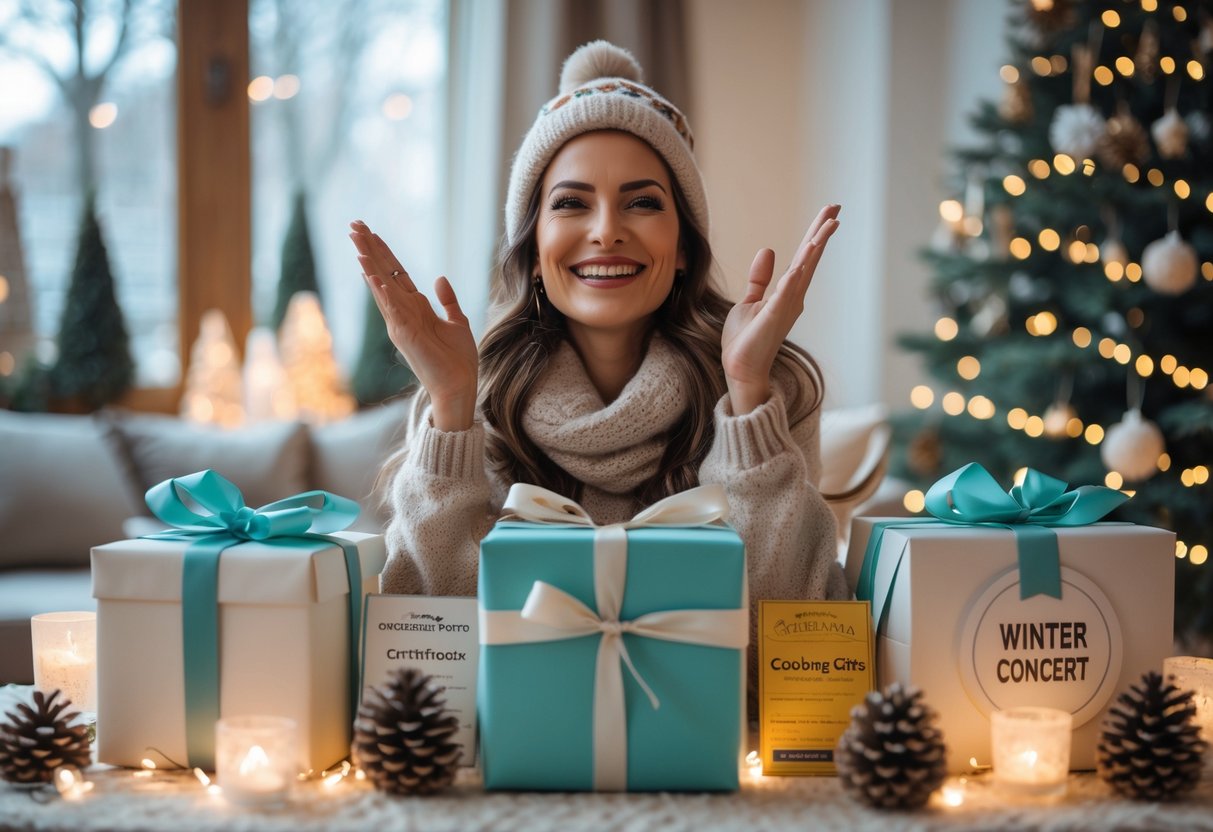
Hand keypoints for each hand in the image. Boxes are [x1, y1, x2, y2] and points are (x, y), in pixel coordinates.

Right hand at [349, 220, 477, 430]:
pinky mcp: (405, 335)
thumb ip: (447, 301)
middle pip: (383, 274)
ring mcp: (401, 323)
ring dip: (370, 266)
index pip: (395, 273)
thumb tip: (439, 279)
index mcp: (415, 308)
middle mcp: (403, 313)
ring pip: (382, 288)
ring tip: (357, 245)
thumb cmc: (458, 360)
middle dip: (369, 249)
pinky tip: (373, 277)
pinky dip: (383, 294)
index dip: (383, 252)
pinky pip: (391, 310)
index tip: (370, 232)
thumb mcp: (457, 322)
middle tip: (354, 225)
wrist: (459, 386)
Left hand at [721, 204, 839, 413]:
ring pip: (803, 272)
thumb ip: (759, 279)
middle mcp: (792, 297)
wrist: (739, 367)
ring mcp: (784, 307)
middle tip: (836, 208)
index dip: (815, 234)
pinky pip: (783, 296)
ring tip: (826, 226)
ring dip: (814, 250)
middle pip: (810, 258)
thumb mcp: (750, 301)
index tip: (829, 213)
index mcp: (787, 292)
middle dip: (822, 233)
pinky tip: (799, 265)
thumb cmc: (746, 339)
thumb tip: (768, 250)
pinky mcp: (771, 318)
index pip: (804, 256)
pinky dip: (792, 281)